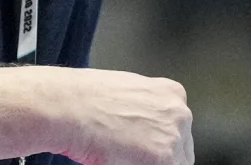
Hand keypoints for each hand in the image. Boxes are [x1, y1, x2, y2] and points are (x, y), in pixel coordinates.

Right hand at [59, 68, 193, 164]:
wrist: (69, 106)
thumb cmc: (86, 98)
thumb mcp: (127, 93)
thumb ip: (146, 112)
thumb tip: (145, 129)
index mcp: (172, 93)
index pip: (178, 130)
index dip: (158, 143)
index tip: (145, 149)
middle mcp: (179, 113)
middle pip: (180, 150)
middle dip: (158, 157)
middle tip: (131, 156)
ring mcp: (173, 137)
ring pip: (173, 164)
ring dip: (148, 164)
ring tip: (120, 156)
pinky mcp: (163, 159)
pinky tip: (117, 160)